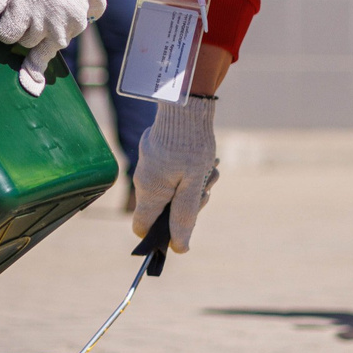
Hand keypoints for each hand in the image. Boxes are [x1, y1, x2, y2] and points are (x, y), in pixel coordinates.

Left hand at [0, 0, 133, 92]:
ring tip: (41, 9)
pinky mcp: (69, 26)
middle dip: (10, 30)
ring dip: (30, 35)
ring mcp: (50, 16)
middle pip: (7, 37)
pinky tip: (51, 26)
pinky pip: (47, 52)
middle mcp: (27, 1)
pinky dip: (45, 46)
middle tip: (23, 10)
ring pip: (27, 46)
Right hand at [131, 95, 218, 252]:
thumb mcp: (193, 186)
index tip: (182, 229)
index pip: (142, 228)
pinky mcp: (156, 154)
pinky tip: (205, 162)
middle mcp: (144, 181)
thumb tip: (179, 247)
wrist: (186, 105)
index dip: (161, 235)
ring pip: (172, 190)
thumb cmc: (191, 146)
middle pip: (164, 210)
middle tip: (205, 190)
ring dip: (193, 187)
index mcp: (150, 193)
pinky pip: (173, 174)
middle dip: (188, 206)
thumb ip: (184, 216)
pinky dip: (189, 173)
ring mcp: (149, 166)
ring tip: (210, 171)